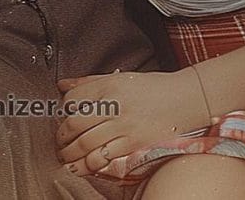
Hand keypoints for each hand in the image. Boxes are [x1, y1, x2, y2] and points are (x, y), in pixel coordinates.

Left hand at [56, 68, 203, 176]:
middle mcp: (113, 105)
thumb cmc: (152, 87)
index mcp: (108, 85)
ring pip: (84, 144)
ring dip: (70, 155)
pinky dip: (88, 165)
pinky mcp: (132, 144)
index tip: (62, 118)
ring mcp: (123, 126)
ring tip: (65, 158)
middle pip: (74, 124)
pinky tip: (83, 166)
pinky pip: (102, 158)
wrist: (185, 99)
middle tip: (59, 142)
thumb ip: (89, 82)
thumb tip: (62, 84)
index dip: (62, 110)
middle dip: (61, 137)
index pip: (72, 99)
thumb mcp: (120, 77)